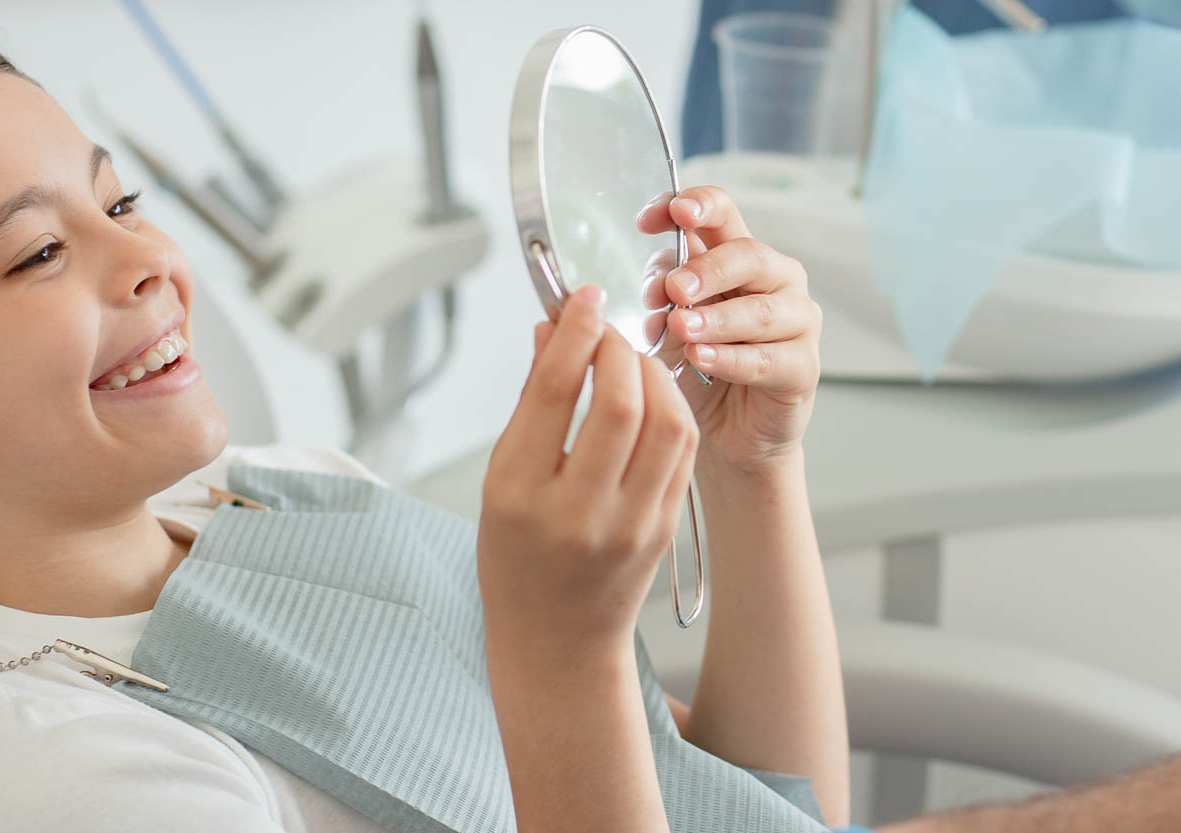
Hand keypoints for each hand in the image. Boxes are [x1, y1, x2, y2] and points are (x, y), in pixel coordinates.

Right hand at [479, 285, 700, 645]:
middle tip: (608, 328)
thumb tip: (548, 330)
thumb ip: (528, 403)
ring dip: (655, 375)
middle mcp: (578, 511)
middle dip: (619, 348)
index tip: (583, 299)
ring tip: (632, 359)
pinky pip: (681, 453)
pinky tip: (652, 395)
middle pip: (618, 403)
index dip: (574, 331)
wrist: (556, 641)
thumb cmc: (516, 559)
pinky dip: (671, 409)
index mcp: (521, 494)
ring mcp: (630, 523)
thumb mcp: (499, 481)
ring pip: (666, 424)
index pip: (555, 391)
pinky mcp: (665, 528)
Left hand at [636, 186, 820, 474]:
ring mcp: (796, 322)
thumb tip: (657, 279)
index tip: (653, 219)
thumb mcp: (670, 322)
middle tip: (673, 287)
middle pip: (748, 255)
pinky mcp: (804, 367)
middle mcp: (776, 280)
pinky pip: (768, 359)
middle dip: (707, 268)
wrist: (723, 434)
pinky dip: (731, 359)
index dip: (693, 206)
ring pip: (761, 310)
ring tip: (680, 328)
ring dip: (716, 318)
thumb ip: (665, 293)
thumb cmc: (699, 368)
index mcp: (738, 257)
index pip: (723, 213)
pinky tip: (701, 359)